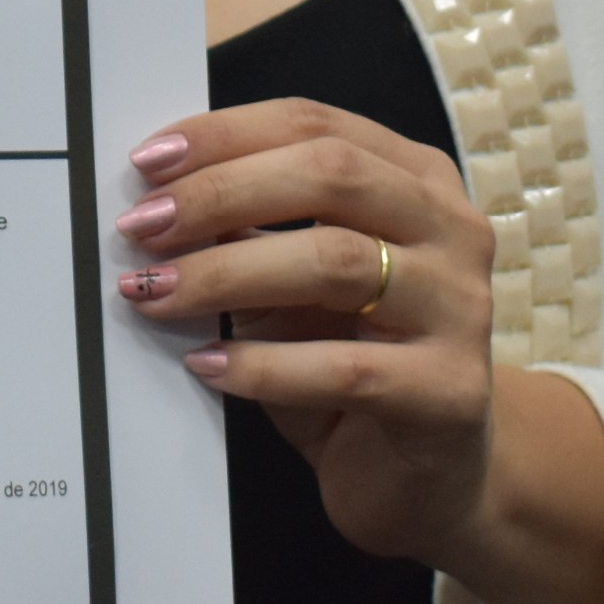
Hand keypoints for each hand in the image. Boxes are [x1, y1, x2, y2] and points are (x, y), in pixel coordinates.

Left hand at [116, 99, 603, 603]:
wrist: (430, 479)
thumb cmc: (352, 361)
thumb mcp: (295, 285)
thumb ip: (250, 234)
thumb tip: (157, 199)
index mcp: (417, 180)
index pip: (316, 125)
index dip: (226, 135)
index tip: (147, 163)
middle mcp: (453, 230)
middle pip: (331, 174)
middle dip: (221, 193)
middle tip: (142, 226)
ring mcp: (461, 310)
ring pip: (336, 262)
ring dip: (226, 273)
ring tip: (155, 293)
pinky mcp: (450, 393)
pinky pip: (345, 368)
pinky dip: (262, 365)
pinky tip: (207, 366)